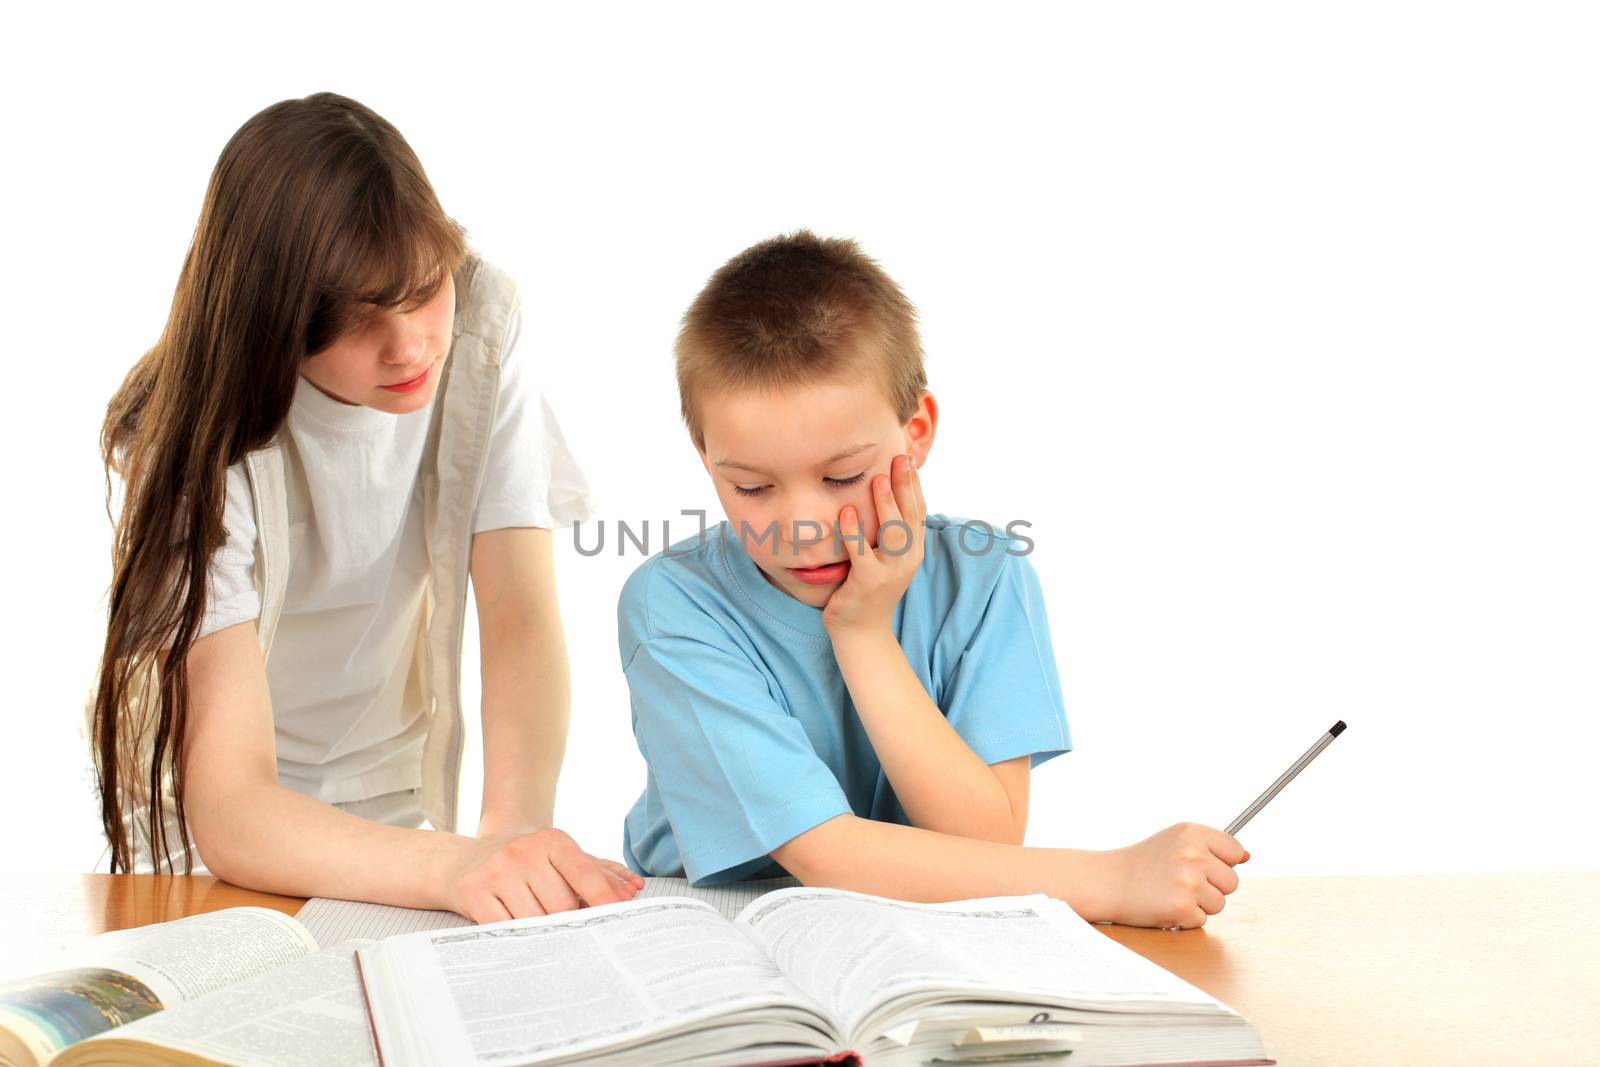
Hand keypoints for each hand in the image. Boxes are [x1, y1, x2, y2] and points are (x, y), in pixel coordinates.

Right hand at [443, 827, 644, 922]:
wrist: (463, 861)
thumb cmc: (525, 865)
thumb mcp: (560, 861)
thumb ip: (599, 874)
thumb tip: (632, 890)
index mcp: (552, 841)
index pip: (584, 874)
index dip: (604, 900)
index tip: (618, 920)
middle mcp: (524, 851)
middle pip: (562, 906)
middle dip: (569, 923)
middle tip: (569, 930)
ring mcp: (496, 870)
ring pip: (534, 921)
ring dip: (541, 933)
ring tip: (538, 929)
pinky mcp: (473, 892)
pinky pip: (503, 928)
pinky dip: (514, 937)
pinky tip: (516, 934)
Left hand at [822, 453, 926, 635]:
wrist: (862, 631)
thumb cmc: (870, 587)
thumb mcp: (887, 557)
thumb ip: (890, 531)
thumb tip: (885, 492)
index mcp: (913, 549)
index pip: (918, 510)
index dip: (914, 483)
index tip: (907, 456)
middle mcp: (907, 559)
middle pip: (910, 516)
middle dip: (905, 485)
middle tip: (899, 457)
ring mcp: (890, 572)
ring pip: (892, 532)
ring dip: (886, 504)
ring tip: (878, 479)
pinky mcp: (868, 582)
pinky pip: (861, 553)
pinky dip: (854, 532)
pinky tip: (846, 512)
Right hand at [1095, 822, 1249, 929]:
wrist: (1107, 881)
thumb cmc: (1142, 863)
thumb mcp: (1174, 841)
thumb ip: (1210, 846)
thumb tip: (1246, 856)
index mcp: (1192, 832)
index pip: (1235, 851)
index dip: (1221, 863)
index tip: (1201, 866)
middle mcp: (1192, 853)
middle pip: (1232, 882)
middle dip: (1211, 887)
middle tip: (1180, 882)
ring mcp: (1188, 881)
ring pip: (1219, 903)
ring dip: (1199, 905)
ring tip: (1170, 893)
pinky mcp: (1182, 907)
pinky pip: (1202, 920)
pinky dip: (1185, 919)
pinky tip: (1164, 905)